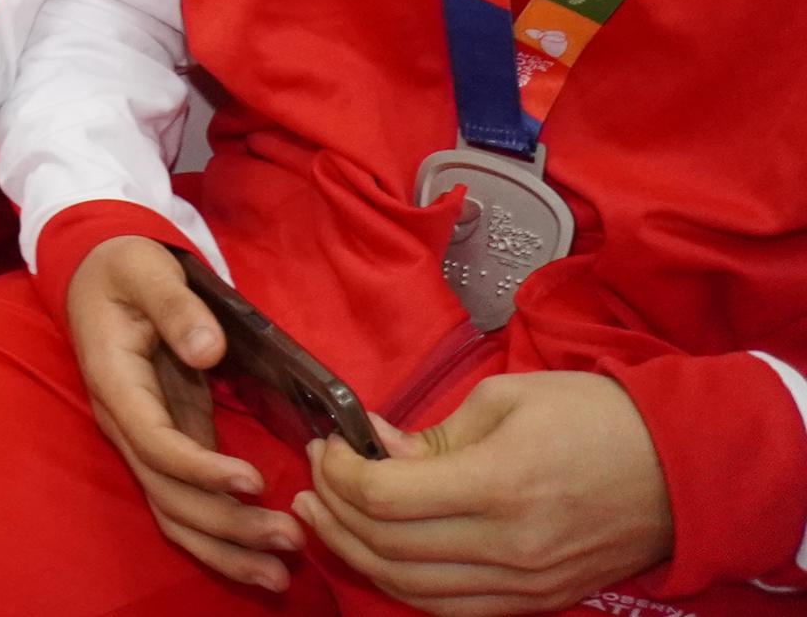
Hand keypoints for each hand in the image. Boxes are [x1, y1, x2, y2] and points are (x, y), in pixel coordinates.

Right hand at [65, 236, 304, 589]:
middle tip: (289, 540)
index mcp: (116, 382)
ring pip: (174, 510)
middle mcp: (124, 423)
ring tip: (279, 572)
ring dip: (223, 546)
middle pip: (167, 493)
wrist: (97, 272)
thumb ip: (177, 306)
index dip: (201, 469)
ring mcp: (145, 438)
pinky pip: (188, 501)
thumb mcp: (147, 270)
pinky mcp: (170, 443)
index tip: (254, 480)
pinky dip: (220, 534)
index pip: (154, 442)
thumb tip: (209, 350)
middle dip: (225, 523)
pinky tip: (258, 556)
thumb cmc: (124, 268)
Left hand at [297, 372, 672, 614]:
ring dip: (356, 554)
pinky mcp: (538, 601)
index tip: (325, 444)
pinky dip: (404, 585)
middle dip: (334, 511)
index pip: (383, 497)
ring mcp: (525, 584)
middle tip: (312, 477)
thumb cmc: (594, 419)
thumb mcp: (505, 399)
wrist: (683, 471)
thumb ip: (432, 435)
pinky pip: (452, 608)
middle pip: (387, 548)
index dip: (337, 472)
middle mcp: (508, 547)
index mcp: (498, 486)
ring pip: (412, 589)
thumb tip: (374, 447)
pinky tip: (379, 555)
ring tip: (326, 517)